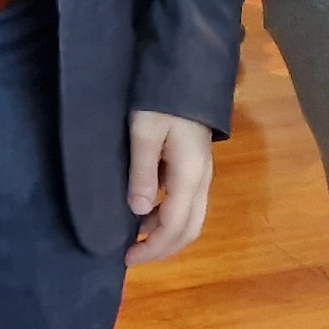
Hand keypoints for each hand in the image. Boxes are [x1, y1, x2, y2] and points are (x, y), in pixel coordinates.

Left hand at [125, 111, 214, 264]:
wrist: (186, 71)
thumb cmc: (162, 99)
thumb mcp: (145, 132)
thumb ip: (142, 172)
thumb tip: (138, 212)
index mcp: (190, 175)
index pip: (175, 227)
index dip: (152, 247)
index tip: (126, 258)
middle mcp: (201, 180)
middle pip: (189, 229)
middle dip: (163, 248)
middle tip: (132, 256)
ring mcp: (201, 173)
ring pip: (190, 217)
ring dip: (166, 233)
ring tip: (135, 237)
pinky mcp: (195, 165)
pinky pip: (187, 203)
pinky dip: (169, 217)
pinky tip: (147, 212)